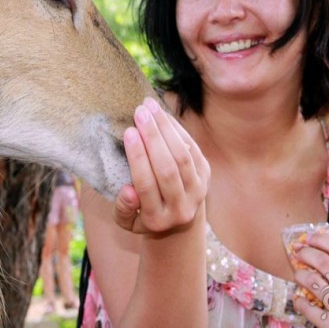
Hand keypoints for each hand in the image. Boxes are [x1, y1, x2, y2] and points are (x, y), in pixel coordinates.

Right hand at [113, 97, 209, 234]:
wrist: (177, 220)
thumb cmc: (143, 214)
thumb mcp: (127, 221)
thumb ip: (123, 209)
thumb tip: (128, 190)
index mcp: (157, 220)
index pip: (146, 185)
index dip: (138, 158)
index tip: (128, 132)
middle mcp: (181, 208)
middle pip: (167, 168)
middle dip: (153, 137)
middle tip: (139, 112)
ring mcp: (197, 192)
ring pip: (183, 156)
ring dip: (166, 128)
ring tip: (150, 106)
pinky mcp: (205, 176)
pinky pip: (192, 148)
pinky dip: (177, 129)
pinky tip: (163, 115)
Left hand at [292, 233, 328, 327]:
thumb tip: (325, 249)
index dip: (322, 240)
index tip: (310, 237)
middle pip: (324, 263)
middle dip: (306, 253)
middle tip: (299, 252)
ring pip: (313, 282)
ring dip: (301, 274)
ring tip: (299, 274)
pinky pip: (308, 308)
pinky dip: (300, 301)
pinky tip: (300, 299)